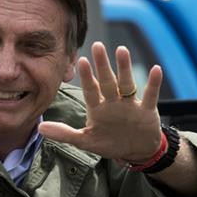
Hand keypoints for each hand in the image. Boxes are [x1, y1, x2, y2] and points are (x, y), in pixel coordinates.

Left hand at [39, 41, 162, 162]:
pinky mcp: (147, 111)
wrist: (135, 151)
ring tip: (122, 50)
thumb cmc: (109, 142)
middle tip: (97, 45)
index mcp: (97, 107)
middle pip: (107, 80)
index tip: (79, 60)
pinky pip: (150, 95)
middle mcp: (113, 101)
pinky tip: (156, 69)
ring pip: (127, 83)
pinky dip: (154, 83)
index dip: (86, 76)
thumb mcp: (85, 141)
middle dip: (102, 65)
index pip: (90, 89)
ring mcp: (130, 104)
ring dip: (125, 68)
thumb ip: (64, 134)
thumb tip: (40, 129)